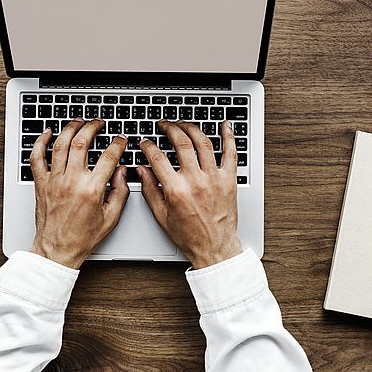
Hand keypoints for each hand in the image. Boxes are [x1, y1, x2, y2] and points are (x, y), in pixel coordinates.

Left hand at [29, 119, 129, 268]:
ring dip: (70, 128)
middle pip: (82, 142)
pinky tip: (48, 133)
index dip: (117, 143)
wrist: (57, 250)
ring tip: (79, 122)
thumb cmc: (82, 237)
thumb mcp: (111, 218)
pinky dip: (41, 141)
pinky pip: (36, 157)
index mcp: (92, 190)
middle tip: (99, 123)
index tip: (120, 139)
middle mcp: (72, 181)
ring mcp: (54, 180)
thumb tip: (123, 172)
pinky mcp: (41, 183)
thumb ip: (120, 192)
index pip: (108, 157)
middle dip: (93, 127)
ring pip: (60, 144)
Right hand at [137, 120, 242, 268]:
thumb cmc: (189, 235)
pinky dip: (229, 137)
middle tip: (164, 125)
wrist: (214, 247)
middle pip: (181, 143)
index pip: (158, 158)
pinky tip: (225, 125)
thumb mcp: (161, 214)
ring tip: (184, 124)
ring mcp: (214, 178)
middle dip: (170, 128)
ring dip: (192, 128)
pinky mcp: (229, 180)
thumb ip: (149, 189)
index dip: (148, 146)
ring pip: (203, 143)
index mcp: (176, 190)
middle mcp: (196, 181)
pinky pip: (231, 153)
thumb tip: (141, 170)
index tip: (145, 142)